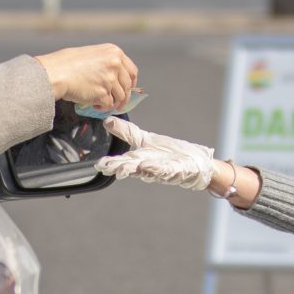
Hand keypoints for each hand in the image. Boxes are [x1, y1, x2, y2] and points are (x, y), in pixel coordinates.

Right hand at [37, 43, 137, 113]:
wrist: (56, 73)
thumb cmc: (66, 63)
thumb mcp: (91, 54)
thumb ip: (106, 63)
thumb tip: (113, 77)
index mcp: (114, 52)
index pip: (132, 71)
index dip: (131, 83)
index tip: (128, 90)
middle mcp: (115, 64)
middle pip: (128, 86)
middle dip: (124, 97)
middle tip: (118, 104)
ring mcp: (110, 79)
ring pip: (120, 97)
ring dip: (113, 103)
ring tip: (101, 104)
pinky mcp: (103, 93)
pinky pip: (108, 105)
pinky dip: (103, 108)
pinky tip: (94, 105)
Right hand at [94, 115, 215, 189]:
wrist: (195, 163)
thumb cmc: (169, 153)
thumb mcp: (145, 139)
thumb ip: (126, 132)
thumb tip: (106, 121)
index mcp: (140, 159)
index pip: (123, 161)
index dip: (111, 164)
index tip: (99, 165)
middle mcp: (148, 166)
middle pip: (132, 168)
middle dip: (120, 168)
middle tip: (108, 168)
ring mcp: (162, 170)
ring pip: (147, 172)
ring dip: (136, 171)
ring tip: (124, 170)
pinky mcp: (176, 171)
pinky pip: (166, 171)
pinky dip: (157, 170)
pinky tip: (148, 167)